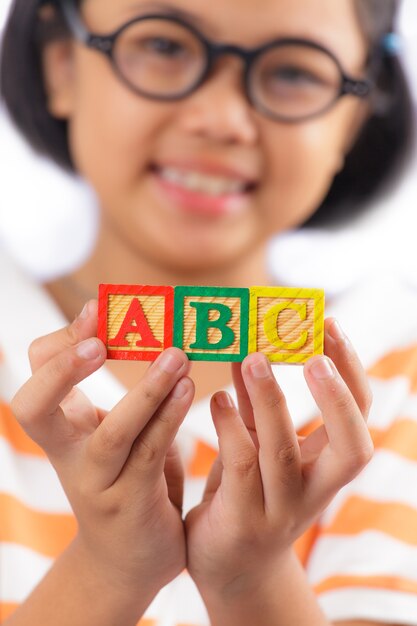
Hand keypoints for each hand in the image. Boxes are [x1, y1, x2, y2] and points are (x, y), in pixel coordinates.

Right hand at [11, 301, 194, 597]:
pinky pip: (148, 455)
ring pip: (110, 434)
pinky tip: (188, 390)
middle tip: (97, 342)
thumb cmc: (131, 481)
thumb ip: (134, 397)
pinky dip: (168, 418)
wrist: (131, 559)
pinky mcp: (128, 505)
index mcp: (63, 429)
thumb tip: (164, 337)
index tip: (96, 311)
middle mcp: (68, 454)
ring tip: (176, 356)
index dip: (59, 343)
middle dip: (61, 370)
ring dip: (144, 391)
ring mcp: (95, 483)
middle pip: (35, 408)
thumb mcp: (123, 435)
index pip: (36, 377)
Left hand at [185, 317, 372, 597]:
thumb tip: (247, 347)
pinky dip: (228, 428)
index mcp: (326, 467)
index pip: (361, 419)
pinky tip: (216, 399)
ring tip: (249, 358)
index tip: (330, 327)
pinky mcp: (242, 521)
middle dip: (334, 398)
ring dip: (269, 401)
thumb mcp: (262, 446)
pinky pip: (239, 468)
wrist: (231, 565)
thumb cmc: (249, 492)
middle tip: (310, 353)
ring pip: (282, 454)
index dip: (351, 373)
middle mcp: (314, 491)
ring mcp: (280, 510)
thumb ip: (257, 405)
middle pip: (349, 448)